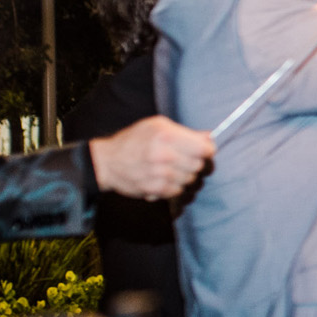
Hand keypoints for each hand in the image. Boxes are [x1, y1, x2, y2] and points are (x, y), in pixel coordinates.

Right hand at [88, 115, 214, 199]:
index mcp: (166, 136)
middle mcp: (164, 155)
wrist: (107, 162)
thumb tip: (209, 137)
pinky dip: (174, 185)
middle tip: (183, 158)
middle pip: (198, 165)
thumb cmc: (134, 140)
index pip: (204, 149)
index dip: (207, 150)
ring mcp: (159, 174)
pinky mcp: (155, 189)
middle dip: (194, 162)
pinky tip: (164, 177)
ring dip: (184, 174)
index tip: (204, 150)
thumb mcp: (157, 126)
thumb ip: (185, 132)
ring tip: (171, 167)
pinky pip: (178, 190)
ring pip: (190, 179)